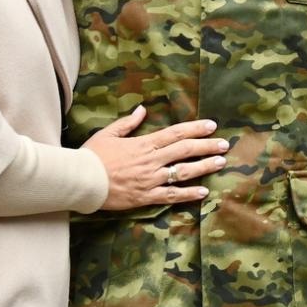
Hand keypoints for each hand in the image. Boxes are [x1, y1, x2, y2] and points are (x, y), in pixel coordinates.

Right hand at [84, 105, 228, 210]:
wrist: (81, 180)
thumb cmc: (92, 156)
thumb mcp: (109, 133)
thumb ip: (128, 122)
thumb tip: (142, 109)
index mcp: (144, 144)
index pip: (176, 133)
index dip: (195, 129)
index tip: (211, 126)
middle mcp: (152, 161)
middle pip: (185, 151)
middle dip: (207, 146)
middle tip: (225, 144)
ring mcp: (151, 180)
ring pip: (183, 172)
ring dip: (204, 167)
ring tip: (220, 163)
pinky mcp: (146, 197)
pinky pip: (172, 195)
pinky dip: (188, 194)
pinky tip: (203, 192)